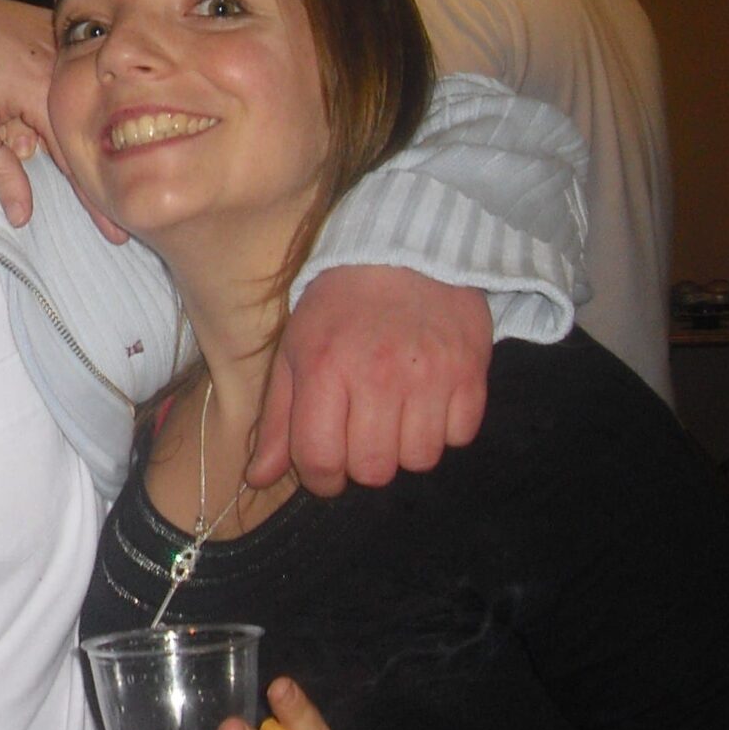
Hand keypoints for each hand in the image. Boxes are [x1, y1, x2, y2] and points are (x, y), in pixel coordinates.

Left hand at [0, 0, 83, 230]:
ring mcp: (63, 44)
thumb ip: (2, 171)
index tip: (118, 232)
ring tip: (8, 112)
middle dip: (68, 156)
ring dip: (51, 122)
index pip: (79, 160)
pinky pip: (62, 74)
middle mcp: (65, 68)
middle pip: (79, 131)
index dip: (95, 200)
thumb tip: (23, 217)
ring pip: (69, 103)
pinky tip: (17, 92)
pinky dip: (48, 93)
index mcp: (45, 94)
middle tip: (57, 171)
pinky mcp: (54, 28)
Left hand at [251, 268, 489, 493]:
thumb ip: (277, 419)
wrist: (405, 250)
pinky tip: (429, 398)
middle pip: (374, 471)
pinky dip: (445, 428)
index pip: (321, 459)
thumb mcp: (294, 352)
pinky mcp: (471, 373)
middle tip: (360, 433)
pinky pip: (460, 437)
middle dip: (362, 462)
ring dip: (405, 447)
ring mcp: (430, 376)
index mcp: (325, 368)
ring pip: (419, 461)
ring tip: (396, 412)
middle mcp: (378, 375)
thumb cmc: (339, 306)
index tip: (324, 469)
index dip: (320, 479)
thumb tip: (257, 478)